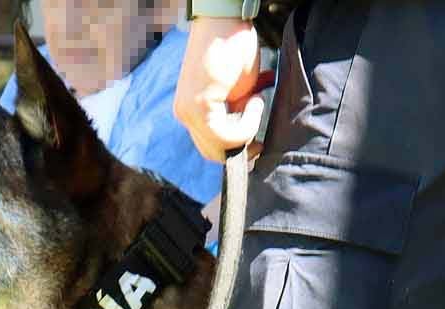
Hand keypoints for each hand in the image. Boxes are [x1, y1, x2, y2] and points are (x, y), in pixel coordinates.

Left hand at [173, 18, 264, 162]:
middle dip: (241, 148)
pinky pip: (225, 135)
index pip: (211, 146)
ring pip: (220, 147)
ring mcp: (188, 112)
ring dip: (246, 131)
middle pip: (213, 153)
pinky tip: (255, 99)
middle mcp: (184, 114)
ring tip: (257, 101)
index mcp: (191, 111)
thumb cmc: (233, 47)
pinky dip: (247, 124)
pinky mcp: (198, 106)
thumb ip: (236, 114)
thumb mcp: (238, 91)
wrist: (226, 20)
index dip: (236, 149)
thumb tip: (248, 135)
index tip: (257, 140)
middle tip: (260, 137)